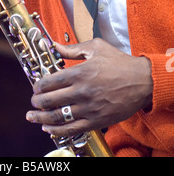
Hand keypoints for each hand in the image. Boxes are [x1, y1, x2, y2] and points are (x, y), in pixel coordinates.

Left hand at [26, 38, 152, 136]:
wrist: (142, 81)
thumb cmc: (119, 62)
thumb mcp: (96, 48)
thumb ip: (73, 48)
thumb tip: (54, 45)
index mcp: (80, 72)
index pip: (50, 81)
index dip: (38, 86)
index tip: (36, 87)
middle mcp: (82, 91)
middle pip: (50, 100)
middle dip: (37, 102)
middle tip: (33, 102)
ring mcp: (88, 108)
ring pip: (58, 116)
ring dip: (41, 117)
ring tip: (32, 116)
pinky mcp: (96, 121)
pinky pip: (72, 129)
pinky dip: (57, 130)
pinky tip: (48, 128)